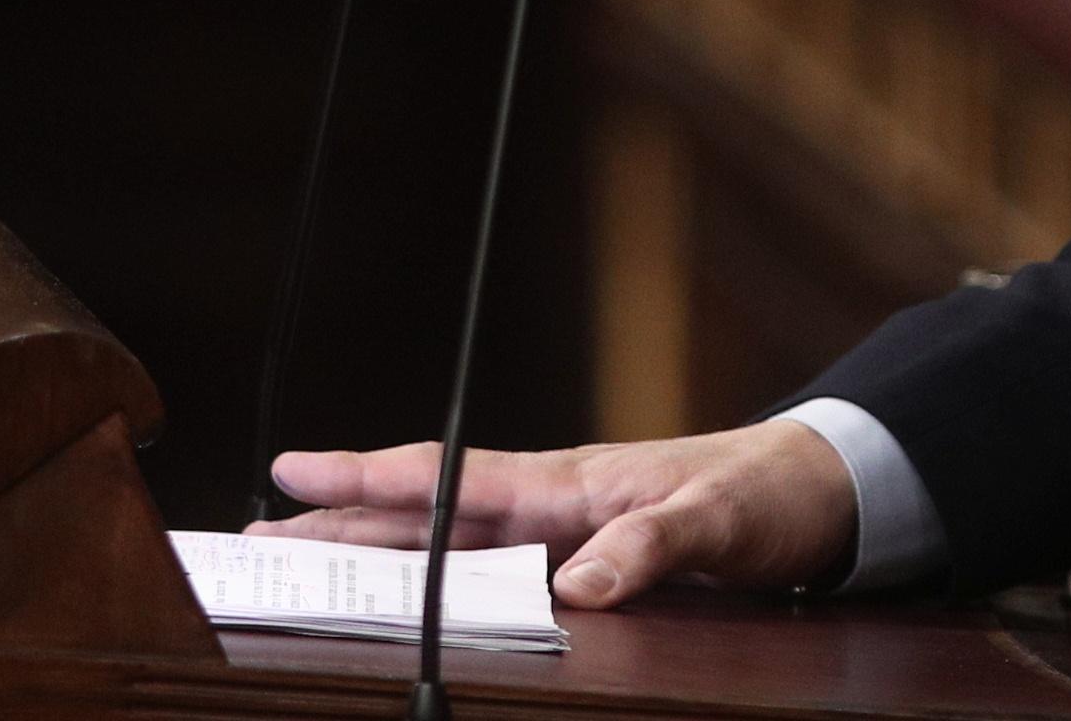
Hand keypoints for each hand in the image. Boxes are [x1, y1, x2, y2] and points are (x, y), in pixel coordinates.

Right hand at [260, 423, 856, 608]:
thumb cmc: (764, 496)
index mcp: (565, 482)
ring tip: (301, 564)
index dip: (363, 476)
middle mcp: (548, 502)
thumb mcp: (715, 525)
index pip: (445, 475)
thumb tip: (579, 587)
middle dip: (335, 522)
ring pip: (444, 543)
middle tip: (251, 535)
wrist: (818, 492)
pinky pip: (489, 571)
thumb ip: (649, 549)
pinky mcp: (582, 558)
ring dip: (373, 553)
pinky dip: (436, 582)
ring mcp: (560, 530)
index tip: (284, 470)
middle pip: (421, 512)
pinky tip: (406, 600)